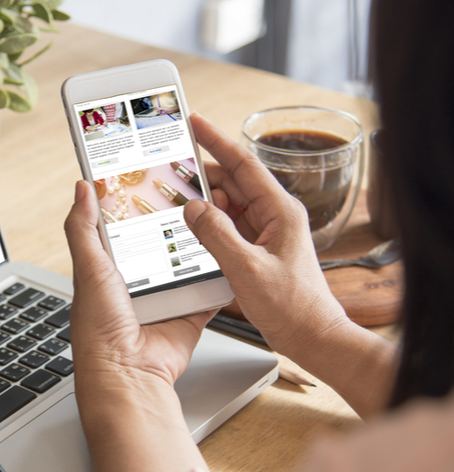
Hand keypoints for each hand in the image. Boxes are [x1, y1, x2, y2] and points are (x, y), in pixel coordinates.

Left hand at [65, 180, 215, 387]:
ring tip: (218, 214)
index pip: (123, 226)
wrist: (128, 374)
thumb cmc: (99, 328)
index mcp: (109, 268)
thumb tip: (82, 188)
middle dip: (175, 220)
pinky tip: (231, 253)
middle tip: (195, 189)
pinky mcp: (189, 311)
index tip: (151, 175)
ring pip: (188, 261)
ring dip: (200, 244)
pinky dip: (221, 276)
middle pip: (161, 240)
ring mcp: (166, 296)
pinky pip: (211, 289)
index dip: (135, 202)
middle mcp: (138, 280)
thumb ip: (83, 228)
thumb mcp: (88, 268)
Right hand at [183, 113, 348, 356]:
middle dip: (202, 175)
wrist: (312, 336)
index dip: (216, 140)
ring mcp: (266, 233)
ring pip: (228, 206)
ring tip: (175, 202)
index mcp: (280, 211)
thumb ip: (217, 235)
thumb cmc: (293, 306)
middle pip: (232, 183)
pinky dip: (209, 226)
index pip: (243, 164)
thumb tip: (193, 208)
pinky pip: (229, 228)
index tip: (195, 122)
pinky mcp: (258, 251)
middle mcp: (274, 216)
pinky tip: (191, 229)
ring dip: (203, 203)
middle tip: (170, 170)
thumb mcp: (248, 269)